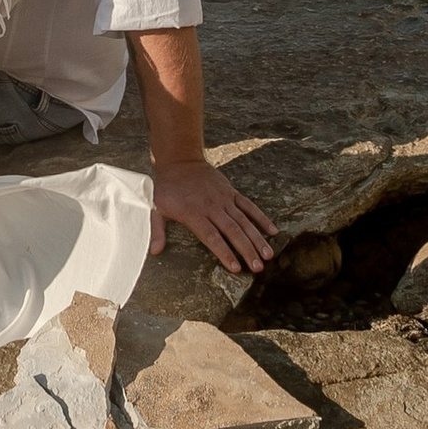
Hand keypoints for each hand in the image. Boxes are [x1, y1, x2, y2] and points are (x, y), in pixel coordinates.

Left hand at [147, 156, 279, 276]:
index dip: (224, 252)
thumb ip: (157, 230)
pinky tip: (273, 231)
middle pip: (232, 231)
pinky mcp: (231, 192)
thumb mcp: (156, 207)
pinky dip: (261, 218)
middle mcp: (212, 207)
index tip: (236, 268)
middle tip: (258, 268)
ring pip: (244, 221)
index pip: (212, 237)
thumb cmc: (167, 188)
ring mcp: (224, 199)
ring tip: (268, 255)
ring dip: (257, 238)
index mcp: (194, 214)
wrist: (180, 160)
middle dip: (247, 250)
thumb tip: (154, 252)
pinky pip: (249, 206)